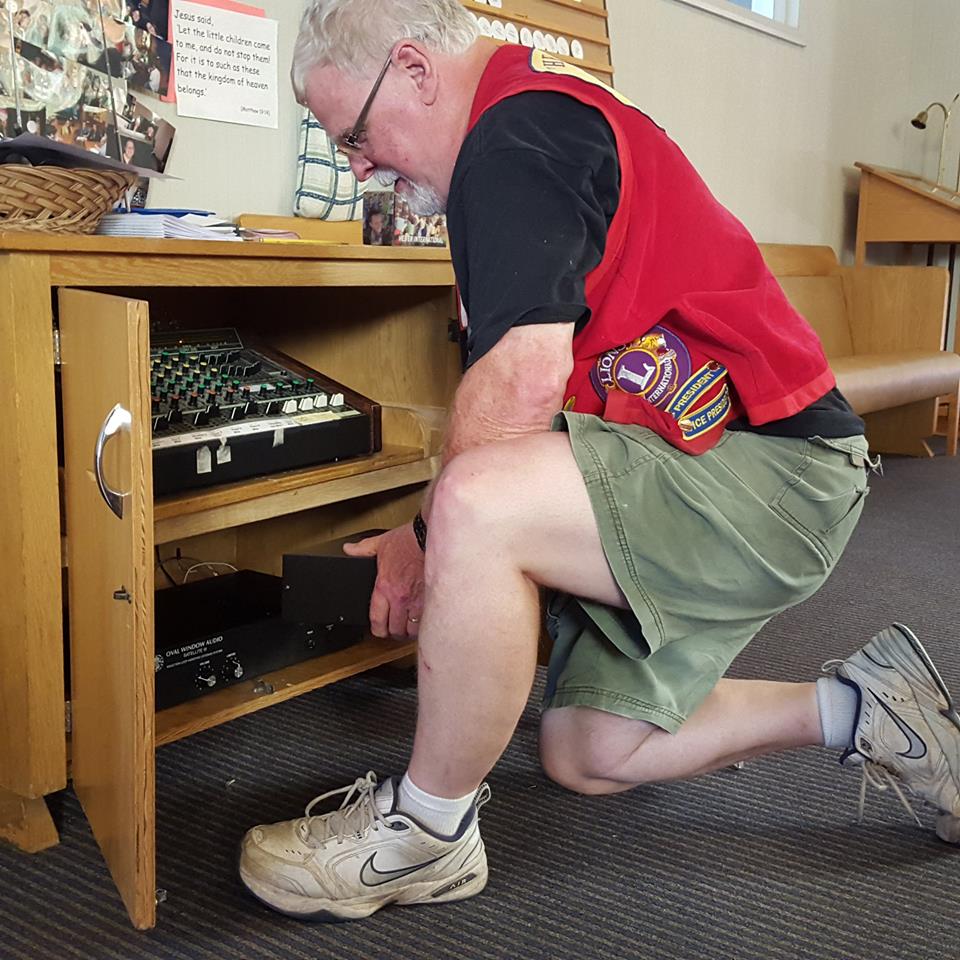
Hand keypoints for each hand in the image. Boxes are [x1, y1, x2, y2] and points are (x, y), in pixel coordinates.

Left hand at [343, 523, 423, 638]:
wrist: (431, 536)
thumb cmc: (410, 539)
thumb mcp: (382, 543)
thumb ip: (364, 549)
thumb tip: (350, 549)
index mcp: (384, 586)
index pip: (377, 619)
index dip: (378, 630)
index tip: (381, 630)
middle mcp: (399, 597)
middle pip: (395, 629)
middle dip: (395, 631)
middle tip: (397, 628)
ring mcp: (416, 601)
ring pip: (411, 630)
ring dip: (410, 630)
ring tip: (411, 626)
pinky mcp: (431, 600)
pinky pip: (427, 622)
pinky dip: (425, 624)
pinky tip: (425, 620)